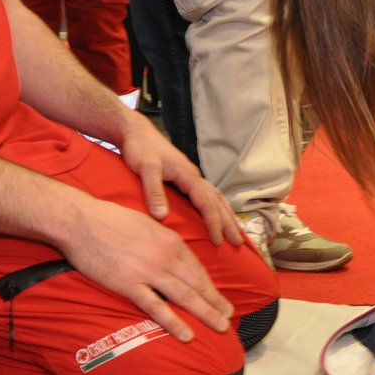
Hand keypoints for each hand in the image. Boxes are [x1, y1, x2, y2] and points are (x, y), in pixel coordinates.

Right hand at [57, 198, 233, 341]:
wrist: (82, 221)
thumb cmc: (110, 219)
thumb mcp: (146, 224)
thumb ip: (162, 241)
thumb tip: (171, 253)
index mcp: (170, 240)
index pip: (197, 268)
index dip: (210, 286)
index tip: (220, 298)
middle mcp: (165, 256)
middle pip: (197, 284)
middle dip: (215, 302)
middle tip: (229, 317)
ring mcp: (148, 272)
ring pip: (184, 296)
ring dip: (205, 313)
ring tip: (220, 327)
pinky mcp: (129, 284)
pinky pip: (156, 307)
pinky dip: (174, 322)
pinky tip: (187, 335)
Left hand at [119, 114, 241, 247]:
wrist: (137, 132)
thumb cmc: (140, 149)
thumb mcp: (145, 168)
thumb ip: (154, 191)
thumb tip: (162, 217)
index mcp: (188, 175)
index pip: (207, 203)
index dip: (214, 223)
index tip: (218, 241)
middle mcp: (194, 176)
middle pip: (218, 201)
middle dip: (228, 223)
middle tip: (238, 243)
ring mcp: (191, 177)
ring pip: (216, 197)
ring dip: (227, 215)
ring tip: (235, 232)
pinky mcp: (185, 178)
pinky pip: (208, 195)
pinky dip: (217, 207)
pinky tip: (218, 214)